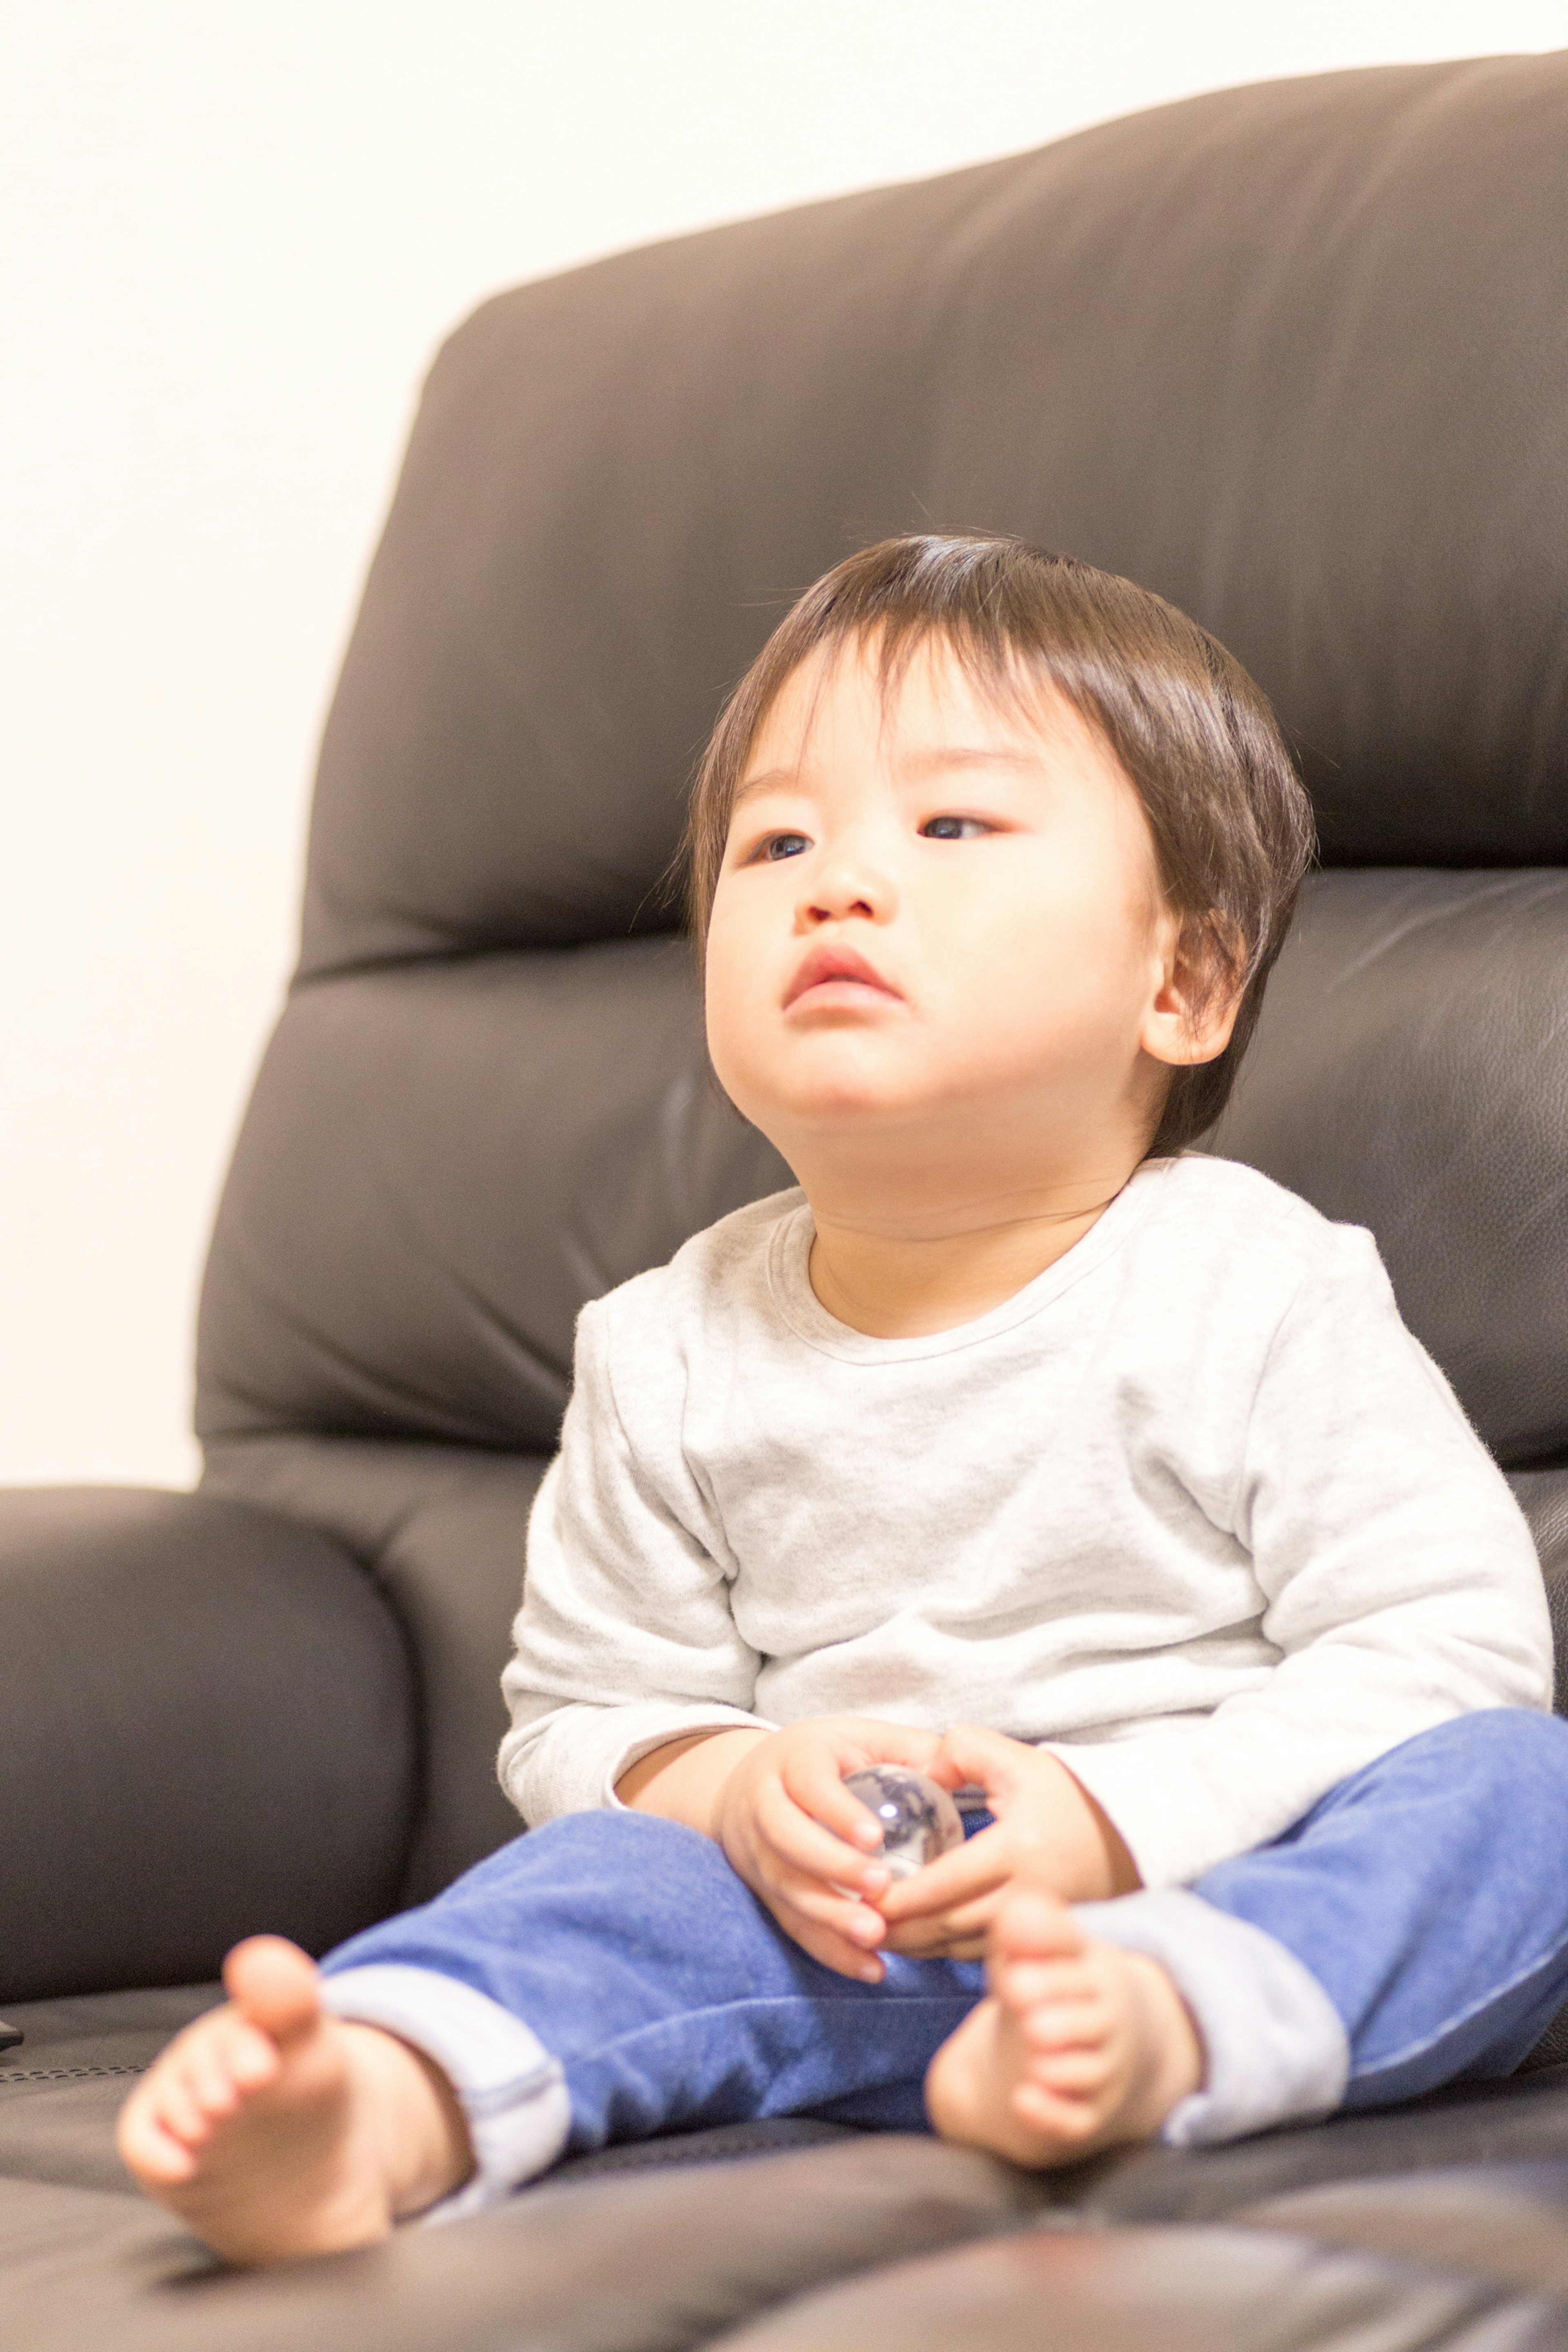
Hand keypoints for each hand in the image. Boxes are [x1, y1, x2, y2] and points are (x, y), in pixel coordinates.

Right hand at [714, 1717, 944, 1979]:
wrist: (747, 1783)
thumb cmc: (824, 1758)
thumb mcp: (861, 1738)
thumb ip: (910, 1750)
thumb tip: (961, 1770)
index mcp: (793, 1760)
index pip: (810, 1784)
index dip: (838, 1811)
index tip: (875, 1838)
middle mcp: (763, 1805)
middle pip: (788, 1838)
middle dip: (833, 1866)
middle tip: (880, 1887)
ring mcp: (756, 1852)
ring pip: (785, 1887)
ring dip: (829, 1916)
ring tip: (876, 1936)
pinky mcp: (763, 1891)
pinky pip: (792, 1924)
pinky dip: (829, 1949)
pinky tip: (869, 1966)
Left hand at [876, 1725, 1138, 1961]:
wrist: (1130, 1830)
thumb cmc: (1066, 1791)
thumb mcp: (1014, 1758)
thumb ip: (961, 1751)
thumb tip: (921, 1772)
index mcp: (1016, 1849)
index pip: (943, 1885)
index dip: (897, 1897)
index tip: (860, 1895)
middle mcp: (1027, 1893)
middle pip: (947, 1925)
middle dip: (899, 1929)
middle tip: (855, 1921)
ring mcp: (1037, 1922)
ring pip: (962, 1946)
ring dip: (919, 1946)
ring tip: (878, 1933)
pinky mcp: (1043, 1937)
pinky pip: (985, 1952)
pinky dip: (948, 1949)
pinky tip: (921, 1938)